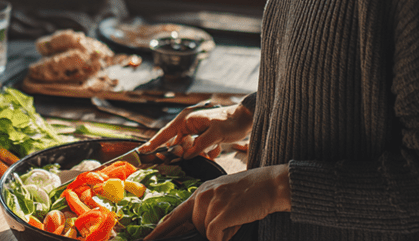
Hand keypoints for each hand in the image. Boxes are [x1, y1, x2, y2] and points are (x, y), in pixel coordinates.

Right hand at [138, 102, 252, 159]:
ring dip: (195, 154)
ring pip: (188, 147)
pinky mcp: (205, 136)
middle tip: (182, 160)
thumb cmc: (231, 123)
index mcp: (187, 120)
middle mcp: (189, 124)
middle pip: (176, 143)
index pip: (165, 133)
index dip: (153, 143)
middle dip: (179, 153)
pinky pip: (198, 149)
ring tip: (206, 153)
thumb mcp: (215, 135)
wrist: (247, 118)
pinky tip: (216, 151)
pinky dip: (205, 153)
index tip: (141, 151)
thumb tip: (186, 156)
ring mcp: (197, 130)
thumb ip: (199, 146)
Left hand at [146, 164, 290, 240]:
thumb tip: (203, 231)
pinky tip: (237, 222)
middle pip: (194, 227)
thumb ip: (208, 210)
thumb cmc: (251, 194)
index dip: (161, 230)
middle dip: (211, 230)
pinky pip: (215, 236)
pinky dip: (226, 236)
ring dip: (223, 232)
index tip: (147, 240)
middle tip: (232, 218)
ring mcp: (210, 204)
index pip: (175, 215)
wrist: (270, 184)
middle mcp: (201, 196)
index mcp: (200, 192)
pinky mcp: (219, 213)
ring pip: (206, 233)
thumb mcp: (223, 196)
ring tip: (237, 216)